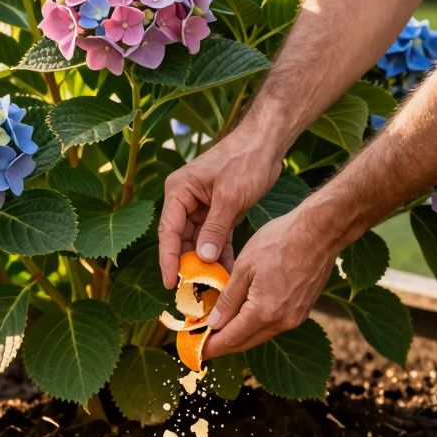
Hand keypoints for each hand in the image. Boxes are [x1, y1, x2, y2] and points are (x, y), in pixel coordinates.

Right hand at [157, 133, 281, 288]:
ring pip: (199, 242)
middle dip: (188, 266)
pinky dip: (221, 254)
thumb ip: (214, 229)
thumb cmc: (245, 161)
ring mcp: (201, 207)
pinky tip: (228, 274)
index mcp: (179, 191)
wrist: (267, 143)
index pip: (169, 231)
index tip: (169, 283)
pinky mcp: (218, 212)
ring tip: (211, 288)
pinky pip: (216, 239)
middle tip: (192, 293)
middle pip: (181, 240)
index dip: (168, 259)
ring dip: (206, 263)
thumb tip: (202, 259)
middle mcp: (185, 200)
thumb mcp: (230, 197)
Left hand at [202, 208, 339, 356]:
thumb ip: (228, 299)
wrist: (321, 231)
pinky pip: (273, 325)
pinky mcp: (302, 310)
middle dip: (222, 345)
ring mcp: (295, 317)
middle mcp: (282, 322)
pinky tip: (242, 317)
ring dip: (239, 335)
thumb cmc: (280, 241)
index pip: (231, 339)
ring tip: (218, 331)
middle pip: (246, 342)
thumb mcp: (244, 267)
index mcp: (264, 312)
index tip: (195, 350)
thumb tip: (213, 323)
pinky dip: (255, 325)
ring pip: (260, 335)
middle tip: (201, 344)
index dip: (210, 346)